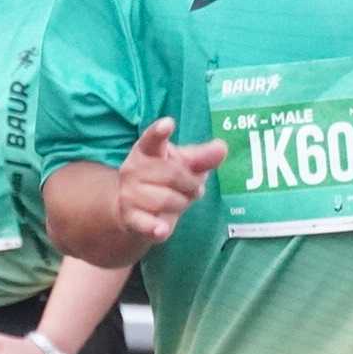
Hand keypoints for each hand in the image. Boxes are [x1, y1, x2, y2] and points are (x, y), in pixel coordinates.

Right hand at [115, 118, 226, 244]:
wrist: (133, 208)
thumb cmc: (162, 179)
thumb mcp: (182, 164)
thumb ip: (202, 157)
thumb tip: (222, 147)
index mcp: (146, 150)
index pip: (151, 139)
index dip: (159, 131)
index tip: (168, 124)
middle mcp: (133, 169)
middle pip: (172, 174)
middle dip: (190, 184)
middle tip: (194, 188)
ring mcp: (130, 193)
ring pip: (166, 199)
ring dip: (181, 203)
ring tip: (179, 201)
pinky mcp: (130, 217)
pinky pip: (145, 223)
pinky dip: (155, 227)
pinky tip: (161, 230)